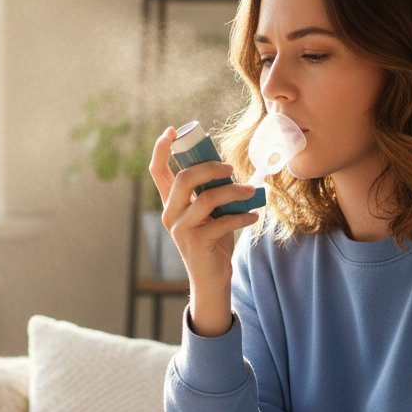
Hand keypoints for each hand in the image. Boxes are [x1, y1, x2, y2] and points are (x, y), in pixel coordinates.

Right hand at [148, 128, 259, 336]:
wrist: (212, 280)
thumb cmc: (213, 242)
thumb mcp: (209, 214)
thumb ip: (211, 193)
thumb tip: (230, 168)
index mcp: (171, 203)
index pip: (157, 171)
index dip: (161, 148)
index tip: (173, 130)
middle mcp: (170, 214)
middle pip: (184, 178)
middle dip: (210, 167)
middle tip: (231, 168)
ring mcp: (181, 229)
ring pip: (207, 198)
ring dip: (234, 191)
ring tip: (252, 192)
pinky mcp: (196, 243)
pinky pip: (223, 221)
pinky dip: (243, 216)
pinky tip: (254, 216)